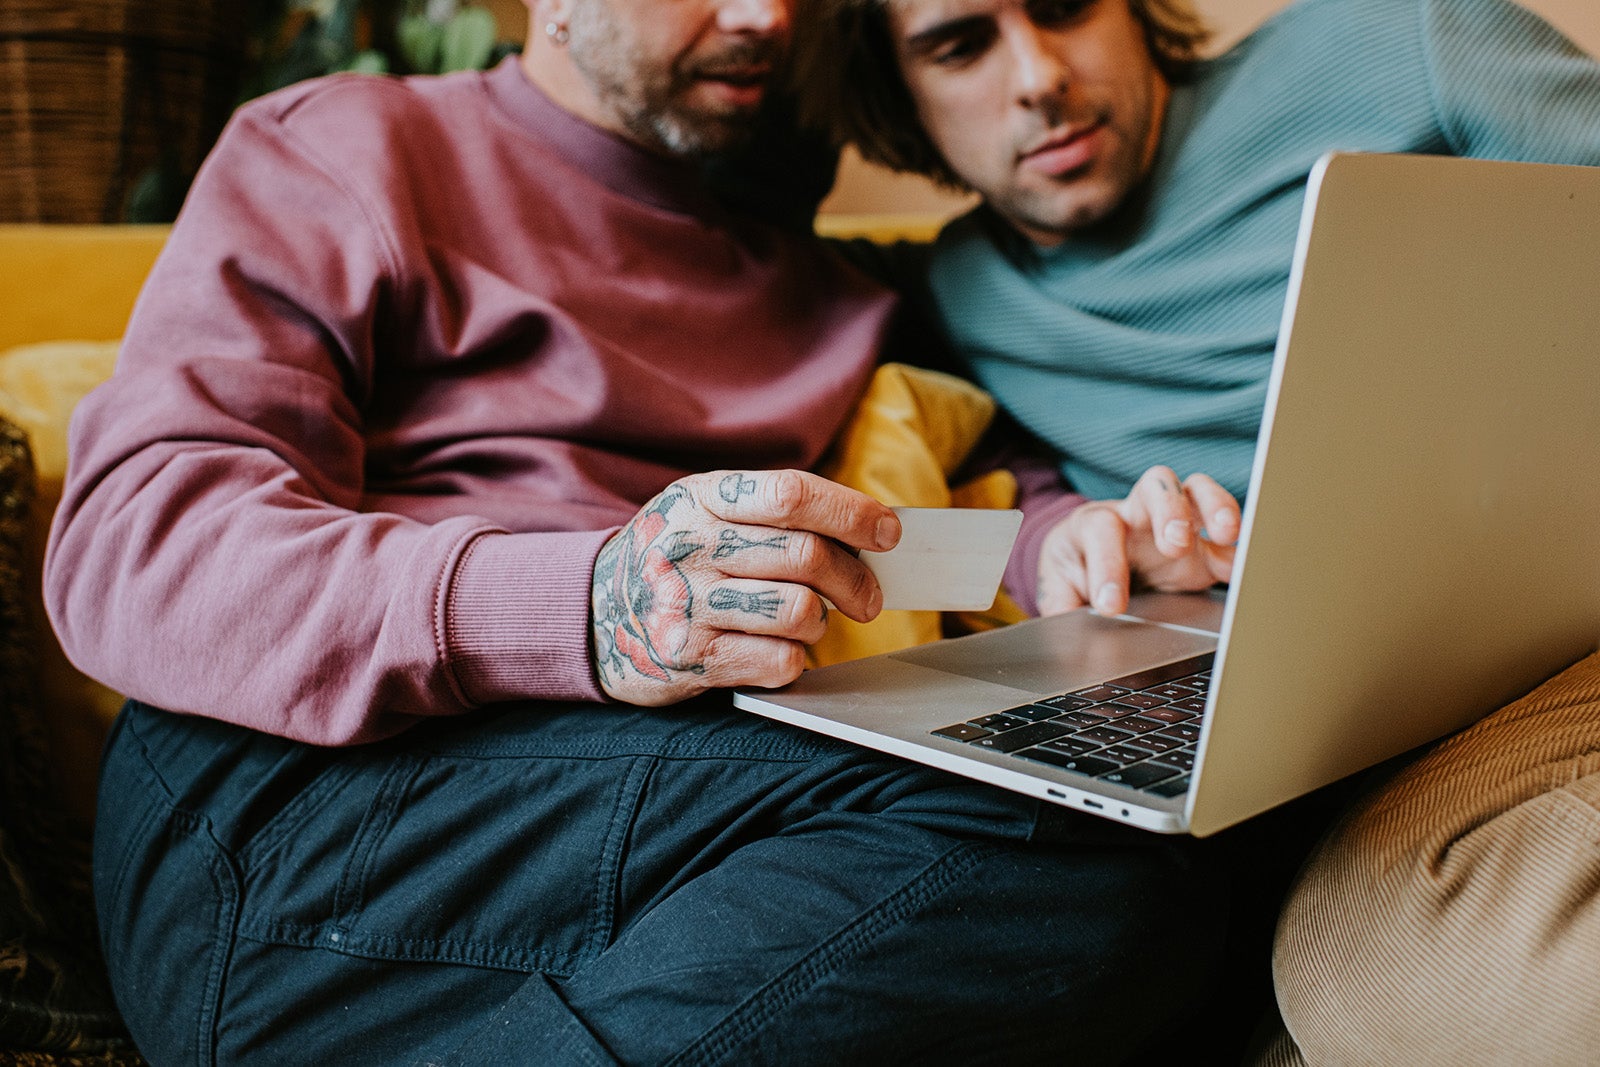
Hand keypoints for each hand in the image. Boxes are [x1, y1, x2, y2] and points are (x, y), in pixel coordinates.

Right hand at [590, 469, 899, 704]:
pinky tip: (773, 649)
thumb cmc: (675, 554)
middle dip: (856, 579)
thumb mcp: (705, 509)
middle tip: (867, 597)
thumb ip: (774, 512)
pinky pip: (779, 661)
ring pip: (800, 612)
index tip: (887, 532)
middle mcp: (691, 547)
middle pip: (807, 556)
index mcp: (702, 497)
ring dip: (820, 622)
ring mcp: (687, 605)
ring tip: (806, 621)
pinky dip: (793, 659)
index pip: (792, 495)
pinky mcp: (690, 660)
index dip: (852, 513)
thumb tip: (871, 530)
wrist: (592, 611)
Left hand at [1037, 466, 1238, 616]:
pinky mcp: (1202, 549)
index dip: (1107, 565)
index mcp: (1094, 523)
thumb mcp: (1056, 588)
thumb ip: (1061, 608)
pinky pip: (1226, 539)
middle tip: (1174, 544)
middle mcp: (1136, 514)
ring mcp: (1174, 524)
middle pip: (1154, 487)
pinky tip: (1249, 568)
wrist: (1089, 558)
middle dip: (1168, 510)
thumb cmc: (1073, 568)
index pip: (1101, 529)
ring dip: (1216, 508)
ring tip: (1226, 534)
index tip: (1111, 606)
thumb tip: (1061, 637)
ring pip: (1197, 493)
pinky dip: (1239, 550)